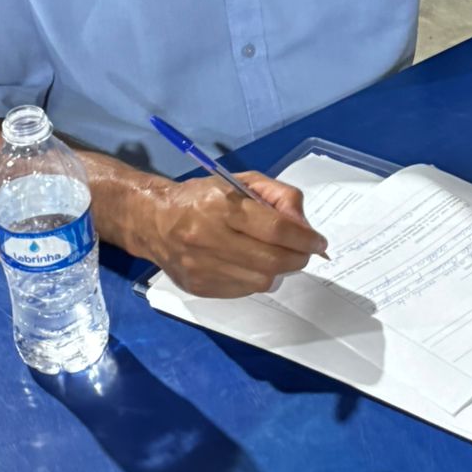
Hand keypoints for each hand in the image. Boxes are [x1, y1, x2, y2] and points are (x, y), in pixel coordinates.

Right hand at [146, 172, 327, 297]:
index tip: (318, 242)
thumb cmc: (202, 197)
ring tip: (276, 256)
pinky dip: (257, 278)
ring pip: (262, 280)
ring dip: (279, 270)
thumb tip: (304, 226)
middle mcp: (209, 238)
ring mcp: (203, 267)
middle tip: (304, 251)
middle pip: (273, 260)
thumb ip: (278, 197)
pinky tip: (251, 264)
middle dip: (298, 257)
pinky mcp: (200, 287)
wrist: (153, 221)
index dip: (304, 238)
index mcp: (221, 205)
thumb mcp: (240, 181)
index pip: (276, 229)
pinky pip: (244, 290)